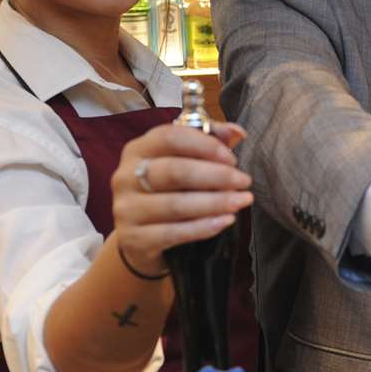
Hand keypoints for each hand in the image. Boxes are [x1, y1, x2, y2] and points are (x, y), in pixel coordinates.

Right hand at [111, 122, 251, 276]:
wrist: (140, 238)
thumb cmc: (167, 192)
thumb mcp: (184, 161)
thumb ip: (209, 141)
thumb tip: (237, 132)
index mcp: (138, 150)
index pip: (170, 137)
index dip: (205, 145)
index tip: (232, 158)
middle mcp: (126, 176)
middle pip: (175, 171)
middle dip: (217, 176)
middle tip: (244, 181)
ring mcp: (126, 209)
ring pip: (176, 204)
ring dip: (215, 202)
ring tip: (241, 201)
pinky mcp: (133, 238)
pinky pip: (173, 233)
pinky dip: (203, 227)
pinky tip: (225, 221)